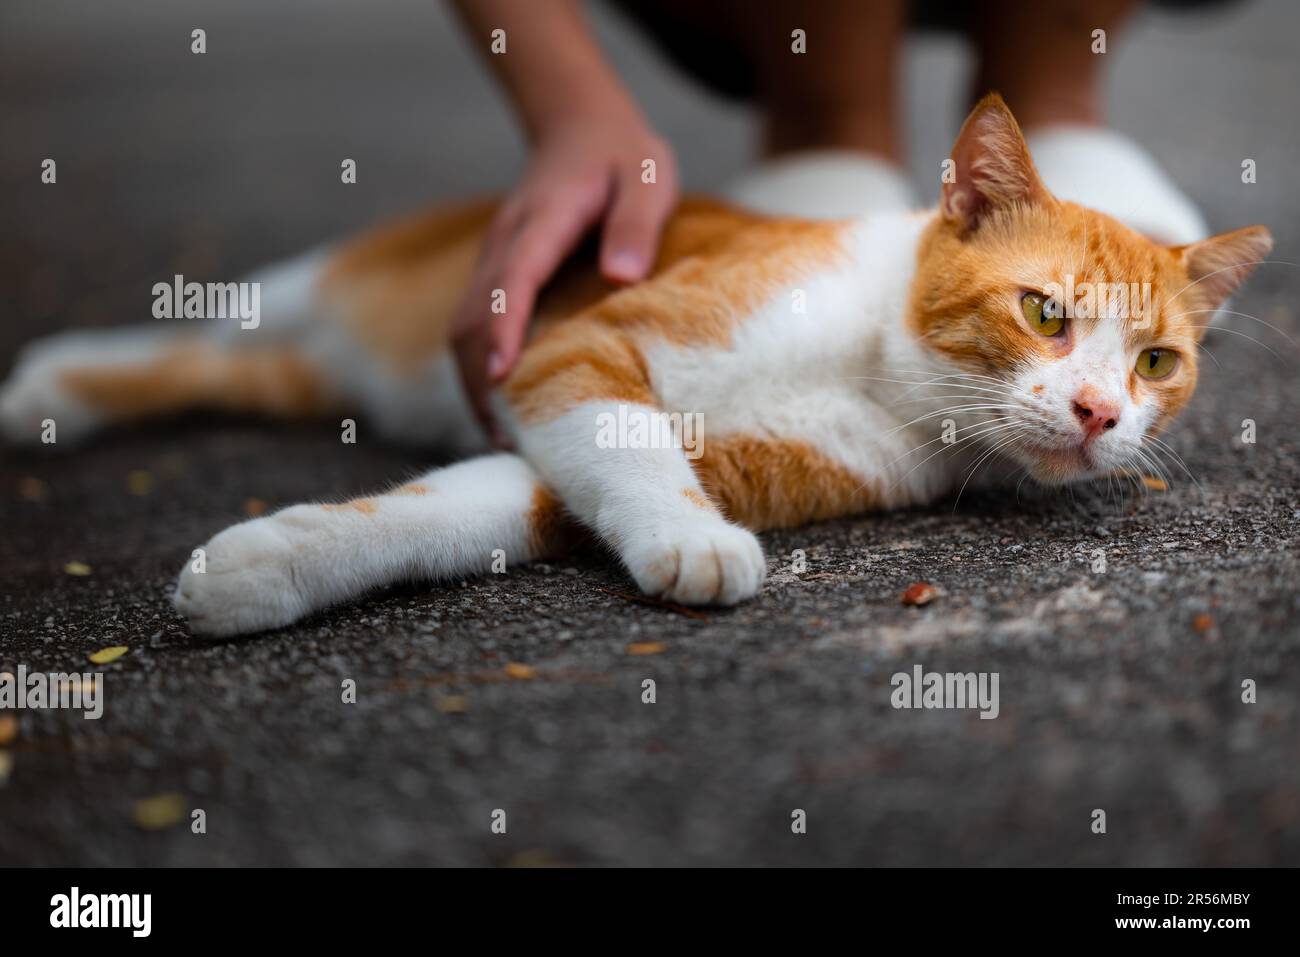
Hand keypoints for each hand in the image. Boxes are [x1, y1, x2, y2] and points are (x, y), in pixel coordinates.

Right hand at [450, 117, 678, 445]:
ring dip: (475, 382)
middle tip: (509, 440)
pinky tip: (503, 409)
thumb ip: (637, 222)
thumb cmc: (624, 158)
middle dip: (481, 379)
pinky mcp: (497, 275)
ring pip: (464, 327)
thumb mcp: (648, 176)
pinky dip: (479, 369)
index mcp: (541, 219)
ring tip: (504, 441)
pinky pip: (474, 326)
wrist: (579, 126)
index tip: (502, 376)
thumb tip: (623, 275)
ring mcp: (494, 260)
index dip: (504, 328)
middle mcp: (506, 243)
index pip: (513, 279)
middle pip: (473, 315)